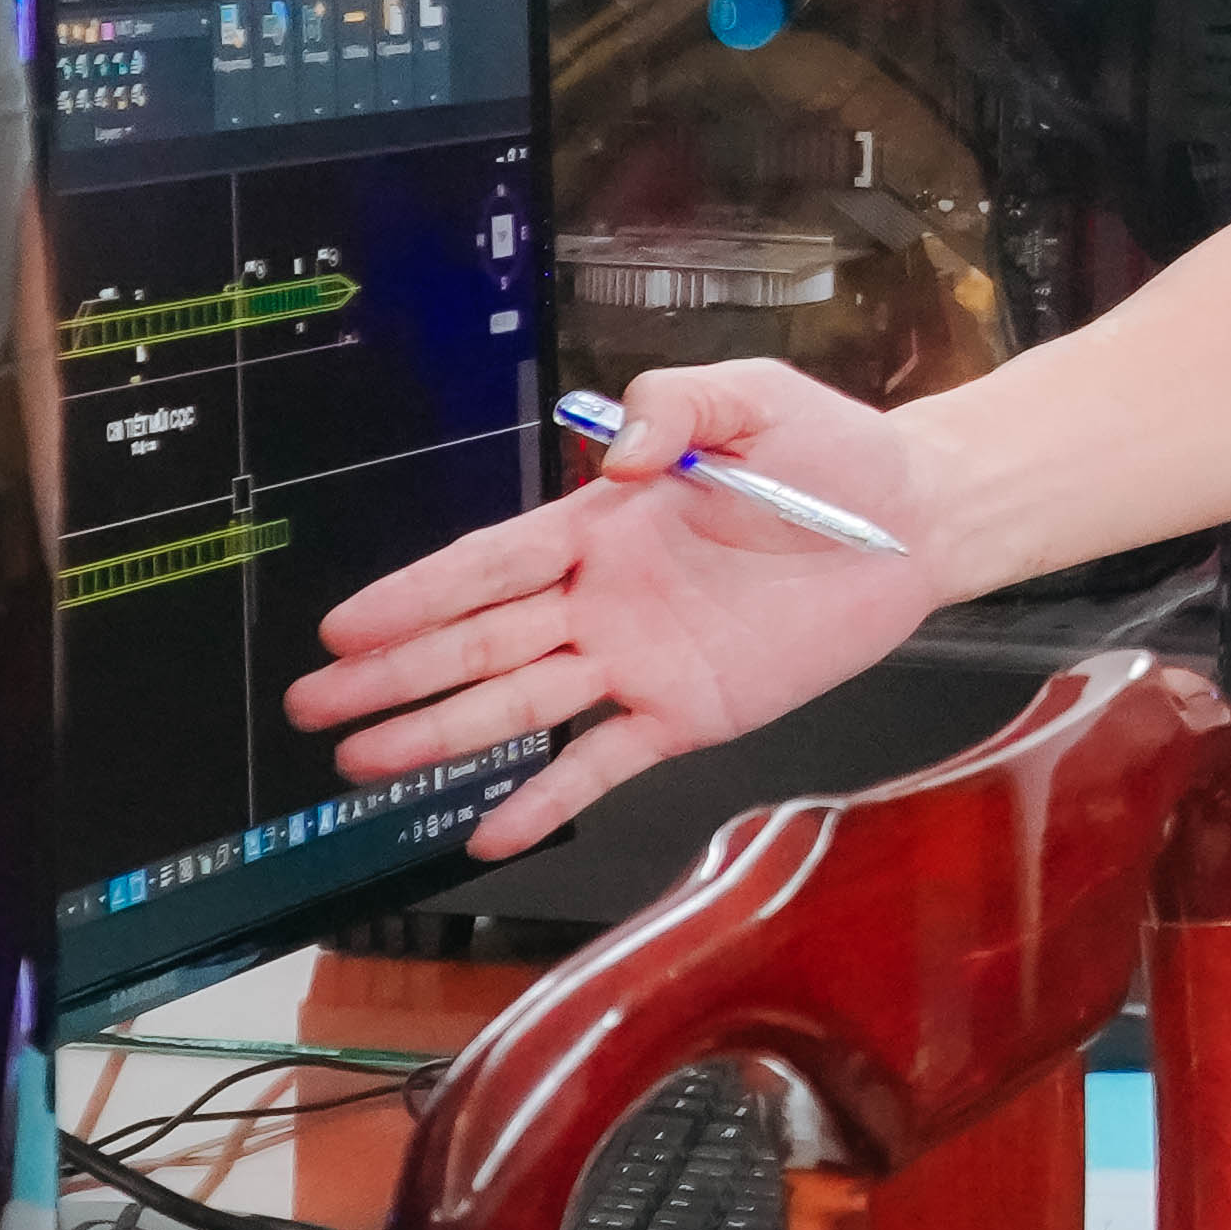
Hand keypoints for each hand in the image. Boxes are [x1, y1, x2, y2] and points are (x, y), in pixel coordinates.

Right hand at [283, 360, 955, 858]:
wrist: (916, 519)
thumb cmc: (831, 453)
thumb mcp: (750, 398)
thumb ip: (674, 405)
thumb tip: (618, 450)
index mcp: (604, 525)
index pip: (486, 565)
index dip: (412, 597)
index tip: (341, 627)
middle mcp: (604, 600)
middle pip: (478, 642)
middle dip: (393, 675)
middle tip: (314, 706)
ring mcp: (639, 661)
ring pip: (519, 705)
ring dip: (441, 735)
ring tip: (362, 763)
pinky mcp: (688, 712)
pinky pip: (606, 762)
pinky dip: (548, 796)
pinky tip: (490, 830)